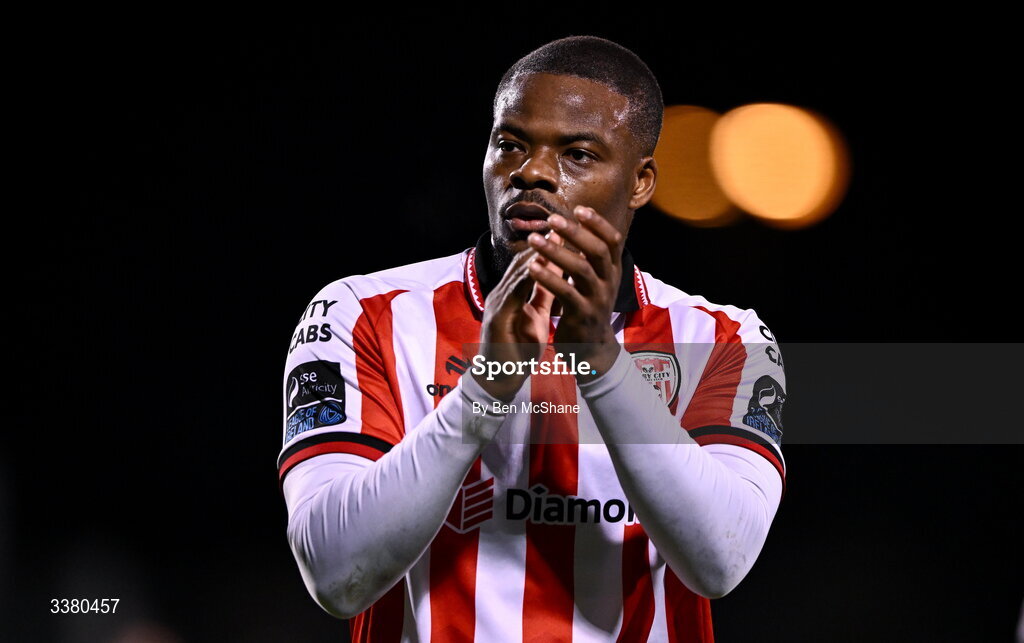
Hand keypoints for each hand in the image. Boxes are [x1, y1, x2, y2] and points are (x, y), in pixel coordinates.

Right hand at [472, 232, 565, 400]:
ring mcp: (497, 304)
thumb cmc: (517, 349)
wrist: (500, 379)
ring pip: (516, 272)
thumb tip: (557, 275)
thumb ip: (543, 296)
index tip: (569, 230)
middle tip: (564, 224)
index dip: (549, 246)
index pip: (530, 263)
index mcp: (513, 294)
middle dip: (544, 242)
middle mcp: (502, 293)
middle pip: (522, 260)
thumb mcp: (536, 318)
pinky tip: (539, 267)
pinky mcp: (497, 317)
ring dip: (536, 254)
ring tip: (554, 238)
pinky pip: (512, 293)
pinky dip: (526, 278)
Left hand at [526, 206, 623, 381]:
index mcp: (612, 271)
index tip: (579, 208)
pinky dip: (549, 278)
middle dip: (576, 232)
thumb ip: (589, 257)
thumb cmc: (588, 307)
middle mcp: (609, 282)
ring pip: (581, 270)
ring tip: (534, 239)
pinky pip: (566, 293)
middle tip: (552, 219)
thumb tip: (579, 226)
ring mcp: (598, 299)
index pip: (612, 240)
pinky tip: (532, 267)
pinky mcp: (584, 315)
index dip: (598, 223)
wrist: (592, 348)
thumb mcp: (595, 281)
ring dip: (556, 252)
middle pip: (598, 251)